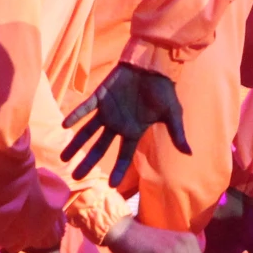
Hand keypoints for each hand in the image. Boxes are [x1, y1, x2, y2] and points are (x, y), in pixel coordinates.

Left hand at [60, 64, 189, 185]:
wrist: (154, 66)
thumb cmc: (164, 90)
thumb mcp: (173, 114)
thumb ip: (177, 133)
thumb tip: (189, 153)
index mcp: (133, 130)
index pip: (124, 154)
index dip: (118, 170)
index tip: (111, 186)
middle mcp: (117, 124)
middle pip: (99, 147)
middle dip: (87, 162)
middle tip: (75, 177)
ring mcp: (107, 111)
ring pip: (87, 131)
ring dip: (75, 144)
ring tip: (62, 158)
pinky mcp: (100, 96)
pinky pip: (85, 108)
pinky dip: (75, 115)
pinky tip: (65, 125)